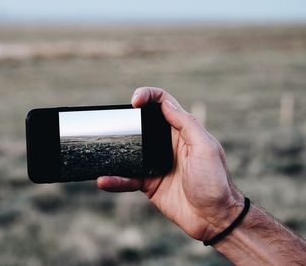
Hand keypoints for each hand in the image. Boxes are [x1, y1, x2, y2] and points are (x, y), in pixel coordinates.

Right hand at [97, 87, 242, 240]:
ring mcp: (155, 164)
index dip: (148, 96)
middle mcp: (166, 144)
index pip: (163, 104)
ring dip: (115, 151)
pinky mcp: (148, 183)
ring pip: (129, 151)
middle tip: (110, 123)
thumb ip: (187, 124)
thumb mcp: (205, 148)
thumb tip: (166, 104)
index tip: (134, 101)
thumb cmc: (215, 182)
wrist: (213, 219)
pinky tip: (104, 180)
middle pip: (141, 124)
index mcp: (182, 131)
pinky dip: (115, 180)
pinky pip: (127, 178)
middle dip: (125, 120)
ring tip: (100, 151)